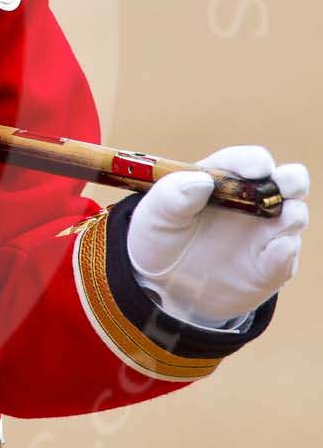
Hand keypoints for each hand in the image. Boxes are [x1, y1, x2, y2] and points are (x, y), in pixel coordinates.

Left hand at [127, 145, 308, 325]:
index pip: (248, 161)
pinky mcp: (270, 267)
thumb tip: (201, 180)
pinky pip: (286, 257)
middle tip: (285, 186)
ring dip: (293, 215)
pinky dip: (286, 253)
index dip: (254, 161)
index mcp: (225, 180)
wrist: (162, 287)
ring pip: (294, 217)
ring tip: (283, 218)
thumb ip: (171, 194)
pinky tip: (278, 250)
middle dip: (292, 180)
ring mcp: (265, 234)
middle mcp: (253, 203)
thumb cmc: (159, 238)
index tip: (256, 169)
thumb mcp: (154, 214)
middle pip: (287, 181)